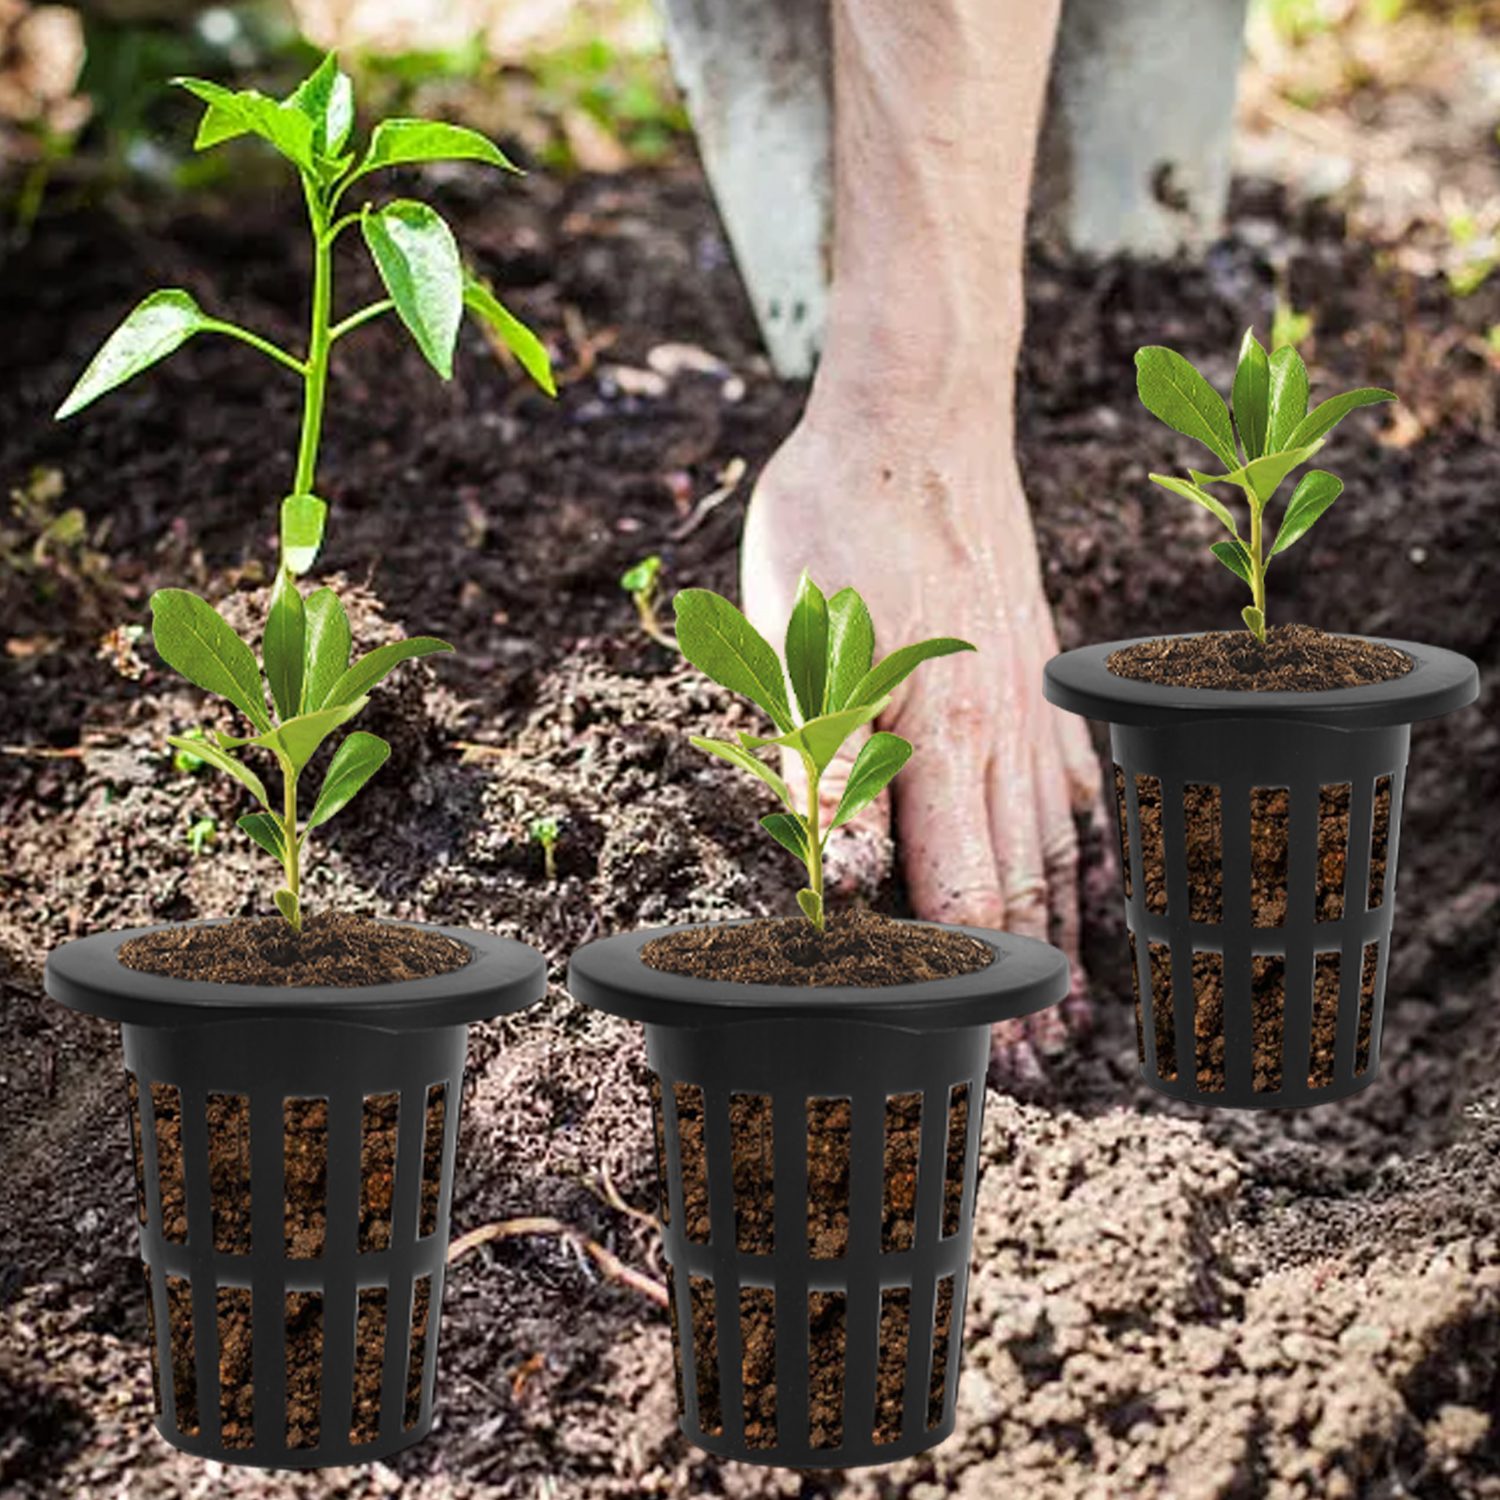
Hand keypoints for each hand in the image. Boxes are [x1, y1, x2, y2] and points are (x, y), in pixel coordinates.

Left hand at [739, 410, 1112, 1086]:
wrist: (918, 418)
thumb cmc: (837, 524)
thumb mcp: (800, 645)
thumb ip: (832, 771)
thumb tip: (854, 881)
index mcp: (930, 741)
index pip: (950, 896)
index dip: (955, 978)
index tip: (968, 1046)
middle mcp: (995, 739)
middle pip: (1016, 888)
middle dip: (1025, 982)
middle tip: (1042, 1066)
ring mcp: (1031, 704)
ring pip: (1057, 844)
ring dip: (1065, 930)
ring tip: (1082, 998)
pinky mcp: (1043, 669)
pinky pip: (1079, 774)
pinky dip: (1092, 839)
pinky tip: (1097, 874)